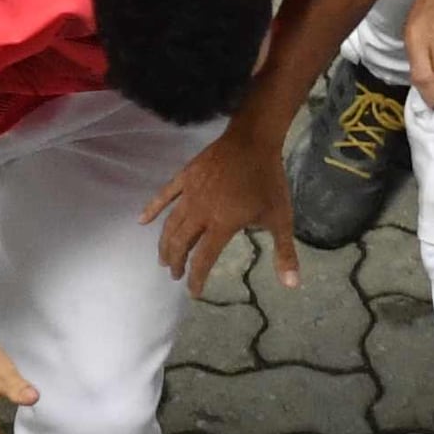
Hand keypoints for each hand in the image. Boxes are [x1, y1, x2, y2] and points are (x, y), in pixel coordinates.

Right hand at [141, 119, 297, 291]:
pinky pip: (164, 195)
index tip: (193, 292)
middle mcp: (201, 212)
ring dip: (165, 243)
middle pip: (181, 242)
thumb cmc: (267, 181)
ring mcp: (190, 193)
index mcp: (222, 224)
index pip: (203, 258)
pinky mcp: (185, 177)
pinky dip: (152, 208)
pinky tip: (141, 220)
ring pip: (170, 223)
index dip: (196, 277)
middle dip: (176, 262)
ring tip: (162, 258)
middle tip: (174, 275)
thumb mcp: (281, 219)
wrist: (253, 141)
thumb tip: (292, 285)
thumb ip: (284, 253)